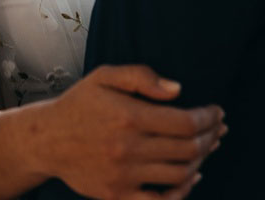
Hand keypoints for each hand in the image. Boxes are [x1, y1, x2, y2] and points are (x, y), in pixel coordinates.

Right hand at [39, 64, 225, 199]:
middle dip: (211, 137)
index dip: (209, 118)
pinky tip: (191, 177)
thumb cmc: (79, 104)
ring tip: (207, 147)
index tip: (218, 112)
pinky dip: (182, 193)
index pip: (185, 122)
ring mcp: (123, 176)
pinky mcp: (117, 195)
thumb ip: (141, 76)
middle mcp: (128, 148)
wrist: (46, 140)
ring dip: (201, 161)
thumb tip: (178, 90)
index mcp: (129, 116)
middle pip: (188, 149)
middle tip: (219, 129)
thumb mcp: (104, 77)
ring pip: (180, 175)